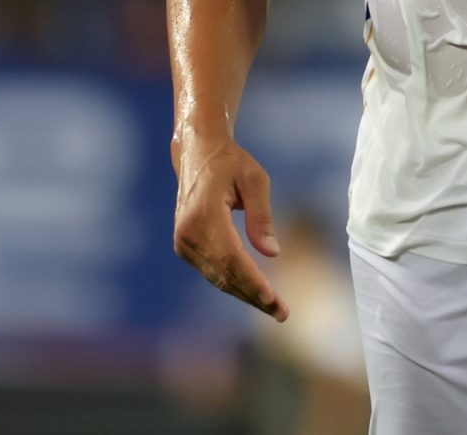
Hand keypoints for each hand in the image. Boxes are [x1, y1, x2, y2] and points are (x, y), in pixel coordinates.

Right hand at [172, 130, 288, 320]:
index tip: (272, 300)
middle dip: (254, 295)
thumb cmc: (231, 163)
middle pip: (224, 274)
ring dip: (246, 294)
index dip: (252, 281)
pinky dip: (234, 283)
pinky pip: (213, 271)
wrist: (196, 153)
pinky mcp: (185, 247)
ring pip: (218, 277)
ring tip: (275, 308)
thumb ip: (262, 216)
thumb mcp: (255, 179)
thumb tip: (272, 253)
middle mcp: (188, 233)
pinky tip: (255, 292)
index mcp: (204, 215)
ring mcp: (183, 242)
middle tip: (283, 313)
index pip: (230, 257)